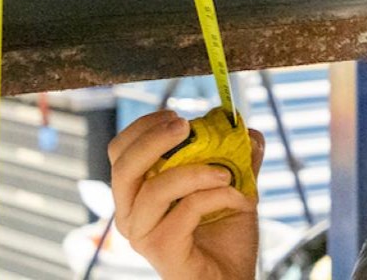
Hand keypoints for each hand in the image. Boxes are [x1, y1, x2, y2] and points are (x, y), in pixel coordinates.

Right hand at [108, 110, 264, 279]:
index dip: (143, 128)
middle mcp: (130, 214)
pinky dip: (215, 195)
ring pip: (154, 189)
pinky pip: (186, 210)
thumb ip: (236, 158)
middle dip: (154, 138)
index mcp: (137, 194)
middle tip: (188, 126)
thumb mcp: (232, 188)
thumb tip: (246, 128)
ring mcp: (143, 235)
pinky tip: (238, 198)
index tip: (176, 116)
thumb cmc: (225, 240)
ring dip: (195, 171)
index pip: (120, 152)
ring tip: (228, 172)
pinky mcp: (162, 251)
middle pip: (123, 166)